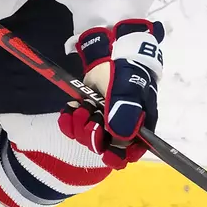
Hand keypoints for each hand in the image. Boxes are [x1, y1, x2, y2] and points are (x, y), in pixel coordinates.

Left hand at [58, 20, 164, 169]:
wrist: (111, 50)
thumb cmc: (126, 70)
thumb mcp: (128, 88)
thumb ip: (126, 111)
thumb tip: (121, 137)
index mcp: (138, 125)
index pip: (131, 151)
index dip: (119, 157)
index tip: (107, 153)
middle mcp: (120, 127)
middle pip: (105, 147)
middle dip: (93, 136)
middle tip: (90, 117)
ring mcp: (102, 121)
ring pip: (88, 138)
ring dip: (80, 126)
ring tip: (81, 108)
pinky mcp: (87, 113)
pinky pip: (74, 128)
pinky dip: (69, 122)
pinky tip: (69, 111)